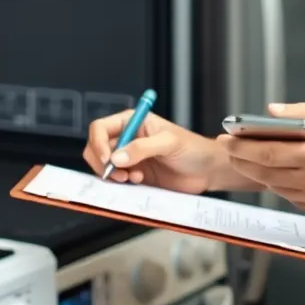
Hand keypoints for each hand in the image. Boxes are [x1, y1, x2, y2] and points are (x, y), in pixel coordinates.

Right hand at [82, 110, 224, 194]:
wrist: (207, 171)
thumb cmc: (193, 148)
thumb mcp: (168, 143)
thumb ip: (142, 148)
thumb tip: (116, 158)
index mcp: (132, 122)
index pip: (100, 128)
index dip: (98, 144)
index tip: (108, 160)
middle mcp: (127, 138)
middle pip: (96, 148)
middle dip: (102, 162)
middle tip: (119, 175)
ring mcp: (130, 158)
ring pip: (103, 166)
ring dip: (112, 174)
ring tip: (132, 178)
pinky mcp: (134, 175)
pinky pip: (116, 180)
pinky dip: (121, 183)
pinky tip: (139, 181)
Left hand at [219, 100, 304, 219]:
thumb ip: (302, 111)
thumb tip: (271, 112)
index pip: (268, 153)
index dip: (243, 147)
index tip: (227, 140)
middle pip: (267, 173)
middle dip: (244, 161)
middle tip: (229, 150)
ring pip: (279, 188)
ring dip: (261, 174)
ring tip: (248, 159)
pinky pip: (295, 199)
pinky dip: (282, 186)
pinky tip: (277, 173)